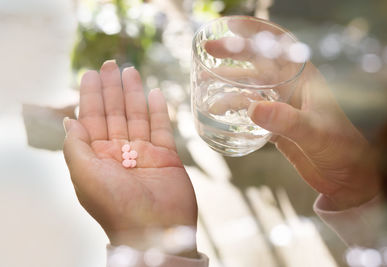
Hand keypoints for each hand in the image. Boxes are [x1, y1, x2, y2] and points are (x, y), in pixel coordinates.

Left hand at [63, 60, 197, 255]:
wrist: (154, 230)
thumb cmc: (115, 205)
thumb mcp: (84, 175)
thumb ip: (75, 145)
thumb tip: (68, 120)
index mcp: (97, 157)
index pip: (91, 119)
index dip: (90, 95)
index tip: (91, 73)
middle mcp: (119, 153)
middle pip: (114, 113)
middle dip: (112, 89)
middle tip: (111, 63)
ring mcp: (143, 153)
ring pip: (137, 116)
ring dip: (133, 94)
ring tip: (131, 71)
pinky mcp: (166, 156)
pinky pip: (161, 128)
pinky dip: (158, 110)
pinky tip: (154, 93)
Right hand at [205, 20, 380, 209]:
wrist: (345, 176)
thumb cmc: (341, 149)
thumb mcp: (315, 133)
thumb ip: (287, 121)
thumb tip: (253, 108)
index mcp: (304, 78)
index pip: (278, 45)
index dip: (255, 31)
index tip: (230, 26)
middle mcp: (291, 87)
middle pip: (258, 62)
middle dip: (233, 53)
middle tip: (208, 51)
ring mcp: (282, 106)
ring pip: (250, 86)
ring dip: (228, 82)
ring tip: (203, 83)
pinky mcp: (275, 124)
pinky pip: (249, 110)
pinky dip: (233, 108)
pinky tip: (219, 111)